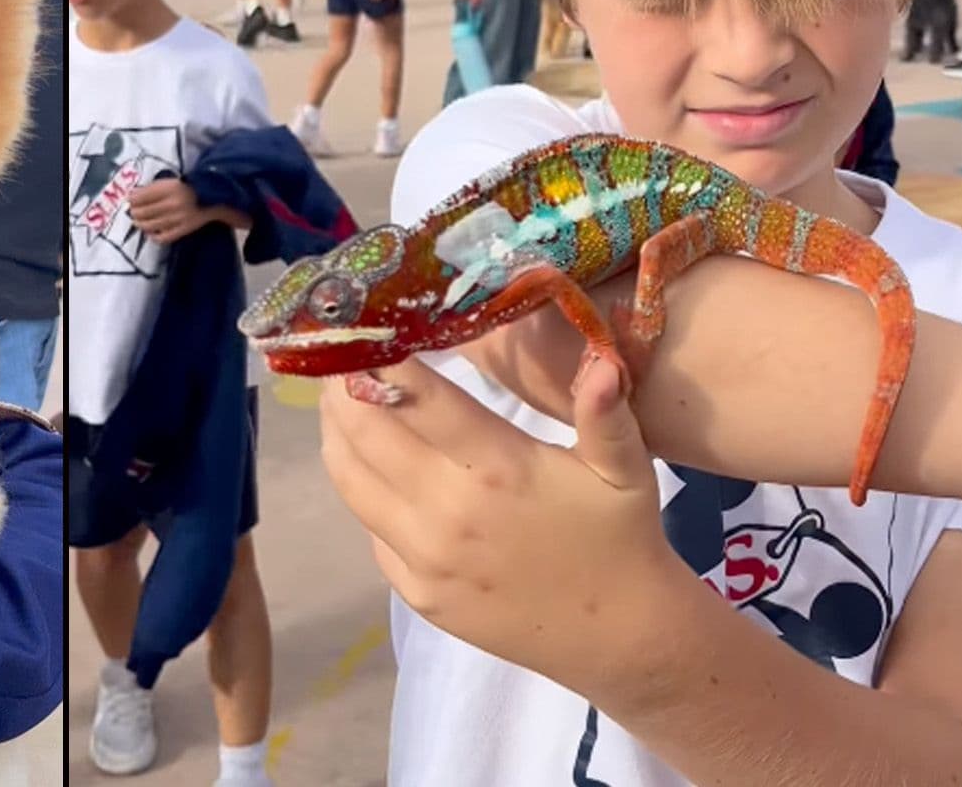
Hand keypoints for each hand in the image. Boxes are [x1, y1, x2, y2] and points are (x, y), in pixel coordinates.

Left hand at [129, 178, 223, 243]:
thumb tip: (131, 196)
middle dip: (135, 212)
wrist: (212, 198)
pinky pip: (164, 237)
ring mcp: (178, 218)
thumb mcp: (169, 182)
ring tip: (138, 222)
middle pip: (144, 212)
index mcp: (169, 188)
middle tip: (133, 212)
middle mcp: (173, 204)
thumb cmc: (187, 188)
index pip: (142, 197)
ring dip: (140, 224)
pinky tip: (150, 233)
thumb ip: (151, 188)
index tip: (130, 201)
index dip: (133, 200)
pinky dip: (154, 237)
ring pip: (151, 225)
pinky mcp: (184, 230)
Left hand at [317, 354, 689, 693]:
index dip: (378, 358)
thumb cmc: (619, 538)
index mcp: (497, 469)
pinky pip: (370, 529)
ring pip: (350, 480)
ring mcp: (424, 557)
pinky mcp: (415, 593)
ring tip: (337, 400)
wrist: (617, 636)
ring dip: (336, 434)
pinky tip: (370, 466)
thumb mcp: (625, 470)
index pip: (416, 399)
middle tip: (337, 355)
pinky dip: (362, 491)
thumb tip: (601, 360)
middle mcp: (447, 511)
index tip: (358, 324)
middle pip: (365, 432)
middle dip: (342, 386)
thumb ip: (604, 412)